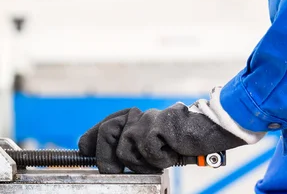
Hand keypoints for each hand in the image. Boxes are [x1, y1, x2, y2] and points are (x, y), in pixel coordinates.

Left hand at [78, 103, 249, 173]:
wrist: (203, 133)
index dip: (90, 139)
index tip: (82, 150)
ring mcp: (145, 121)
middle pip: (106, 134)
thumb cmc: (176, 141)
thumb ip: (127, 147)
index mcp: (131, 117)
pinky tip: (166, 154)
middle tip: (114, 170)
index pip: (103, 125)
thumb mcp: (147, 144)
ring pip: (123, 148)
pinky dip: (155, 160)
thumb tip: (106, 162)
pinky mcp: (156, 128)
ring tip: (152, 161)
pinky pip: (145, 153)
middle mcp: (135, 116)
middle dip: (106, 158)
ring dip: (136, 162)